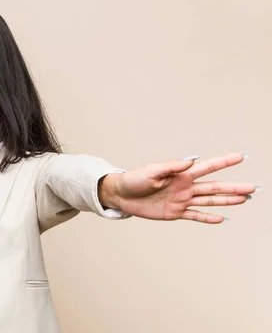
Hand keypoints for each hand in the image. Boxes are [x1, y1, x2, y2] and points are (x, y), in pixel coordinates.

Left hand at [103, 153, 256, 223]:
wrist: (122, 195)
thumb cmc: (134, 179)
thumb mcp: (151, 171)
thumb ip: (171, 167)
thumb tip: (190, 161)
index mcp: (181, 174)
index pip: (207, 167)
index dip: (224, 162)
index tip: (241, 156)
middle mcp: (185, 186)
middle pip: (214, 187)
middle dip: (234, 187)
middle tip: (253, 188)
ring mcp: (182, 200)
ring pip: (209, 201)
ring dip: (227, 201)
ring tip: (244, 199)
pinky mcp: (175, 212)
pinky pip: (195, 215)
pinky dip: (208, 218)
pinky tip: (222, 218)